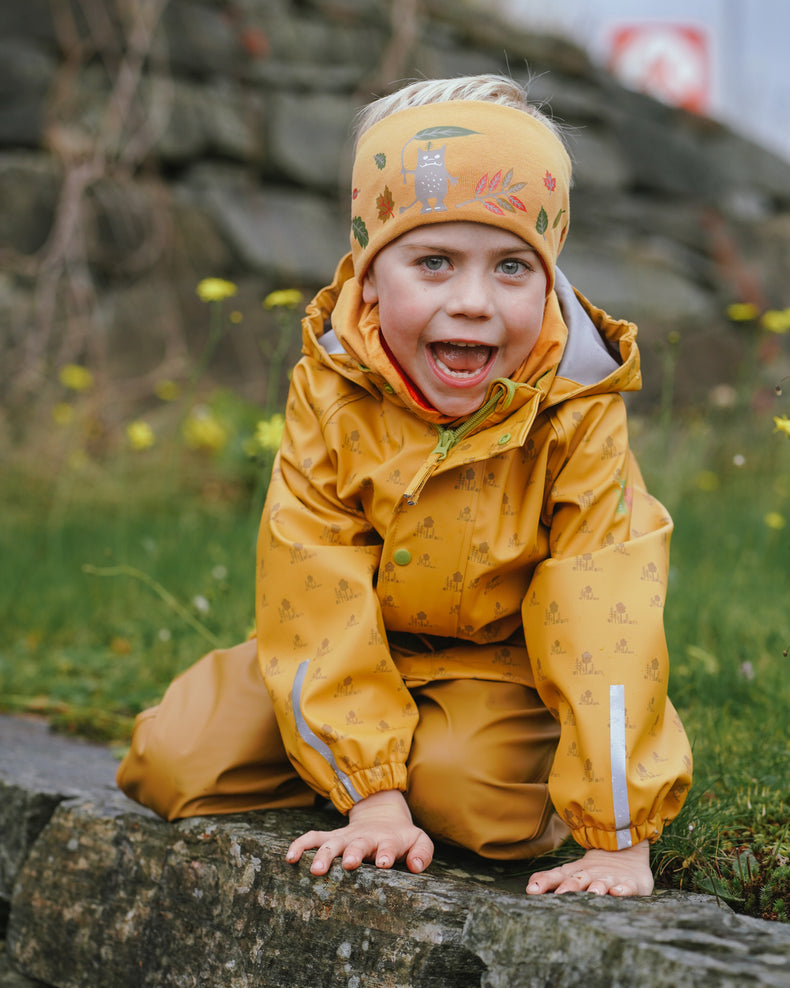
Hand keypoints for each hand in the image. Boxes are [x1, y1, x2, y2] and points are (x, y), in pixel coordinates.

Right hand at [285, 789, 433, 876]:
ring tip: (315, 870)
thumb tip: (414, 867)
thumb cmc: (401, 837)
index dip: (385, 853)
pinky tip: (289, 857)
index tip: (383, 862)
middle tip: (349, 864)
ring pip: (332, 843)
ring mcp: (346, 838)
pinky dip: (300, 845)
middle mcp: (364, 838)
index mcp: (387, 840)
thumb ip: (422, 853)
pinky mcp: (331, 838)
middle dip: (353, 853)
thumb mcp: (419, 840)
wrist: (382, 815)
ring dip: (324, 855)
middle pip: (357, 844)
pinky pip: (313, 838)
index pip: (388, 846)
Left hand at [526, 840, 652, 896]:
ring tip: (592, 893)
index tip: (532, 890)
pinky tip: (617, 892)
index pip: (557, 876)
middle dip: (569, 887)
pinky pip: (627, 887)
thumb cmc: (592, 870)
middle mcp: (590, 876)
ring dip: (596, 888)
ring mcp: (610, 879)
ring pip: (602, 884)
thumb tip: (529, 886)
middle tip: (561, 893)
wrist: (624, 852)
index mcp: (575, 874)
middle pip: (578, 880)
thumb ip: (551, 879)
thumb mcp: (571, 872)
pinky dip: (622, 889)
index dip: (545, 882)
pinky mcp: (629, 883)